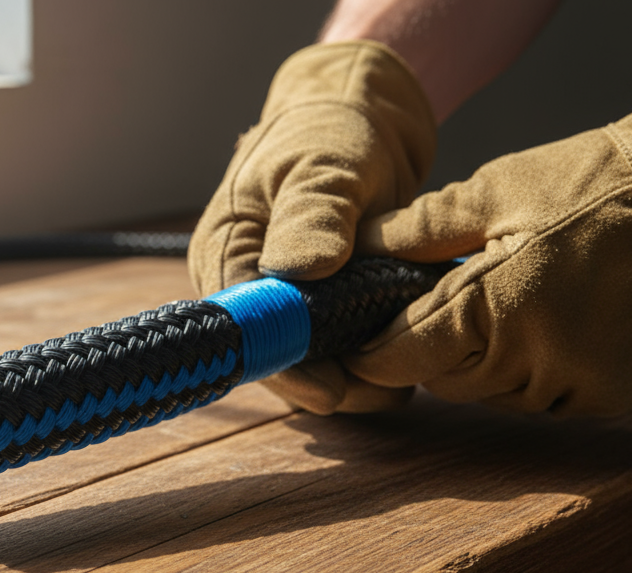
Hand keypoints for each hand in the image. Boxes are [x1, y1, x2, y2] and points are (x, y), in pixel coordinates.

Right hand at [188, 40, 436, 413]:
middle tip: (388, 392)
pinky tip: (408, 353)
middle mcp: (242, 286)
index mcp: (223, 251)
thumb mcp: (324, 164)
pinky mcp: (314, 308)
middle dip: (327, 380)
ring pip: (307, 361)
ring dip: (354, 375)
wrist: (361, 121)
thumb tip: (299, 270)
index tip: (331, 389)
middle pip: (273, 356)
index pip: (242, 327)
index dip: (284, 364)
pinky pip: (334, 348)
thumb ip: (312, 215)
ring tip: (406, 377)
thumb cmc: (333, 132)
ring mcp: (278, 301)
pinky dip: (368, 355)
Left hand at [346, 68, 631, 415]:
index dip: (375, 353)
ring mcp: (573, 382)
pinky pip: (543, 400)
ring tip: (502, 311)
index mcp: (493, 304)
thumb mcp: (493, 190)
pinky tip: (546, 329)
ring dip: (482, 365)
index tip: (360, 345)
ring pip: (491, 396)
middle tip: (441, 311)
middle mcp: (532, 356)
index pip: (406, 354)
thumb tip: (354, 247)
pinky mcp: (607, 395)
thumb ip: (417, 230)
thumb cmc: (588, 183)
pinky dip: (531, 376)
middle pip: (444, 380)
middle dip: (430, 352)